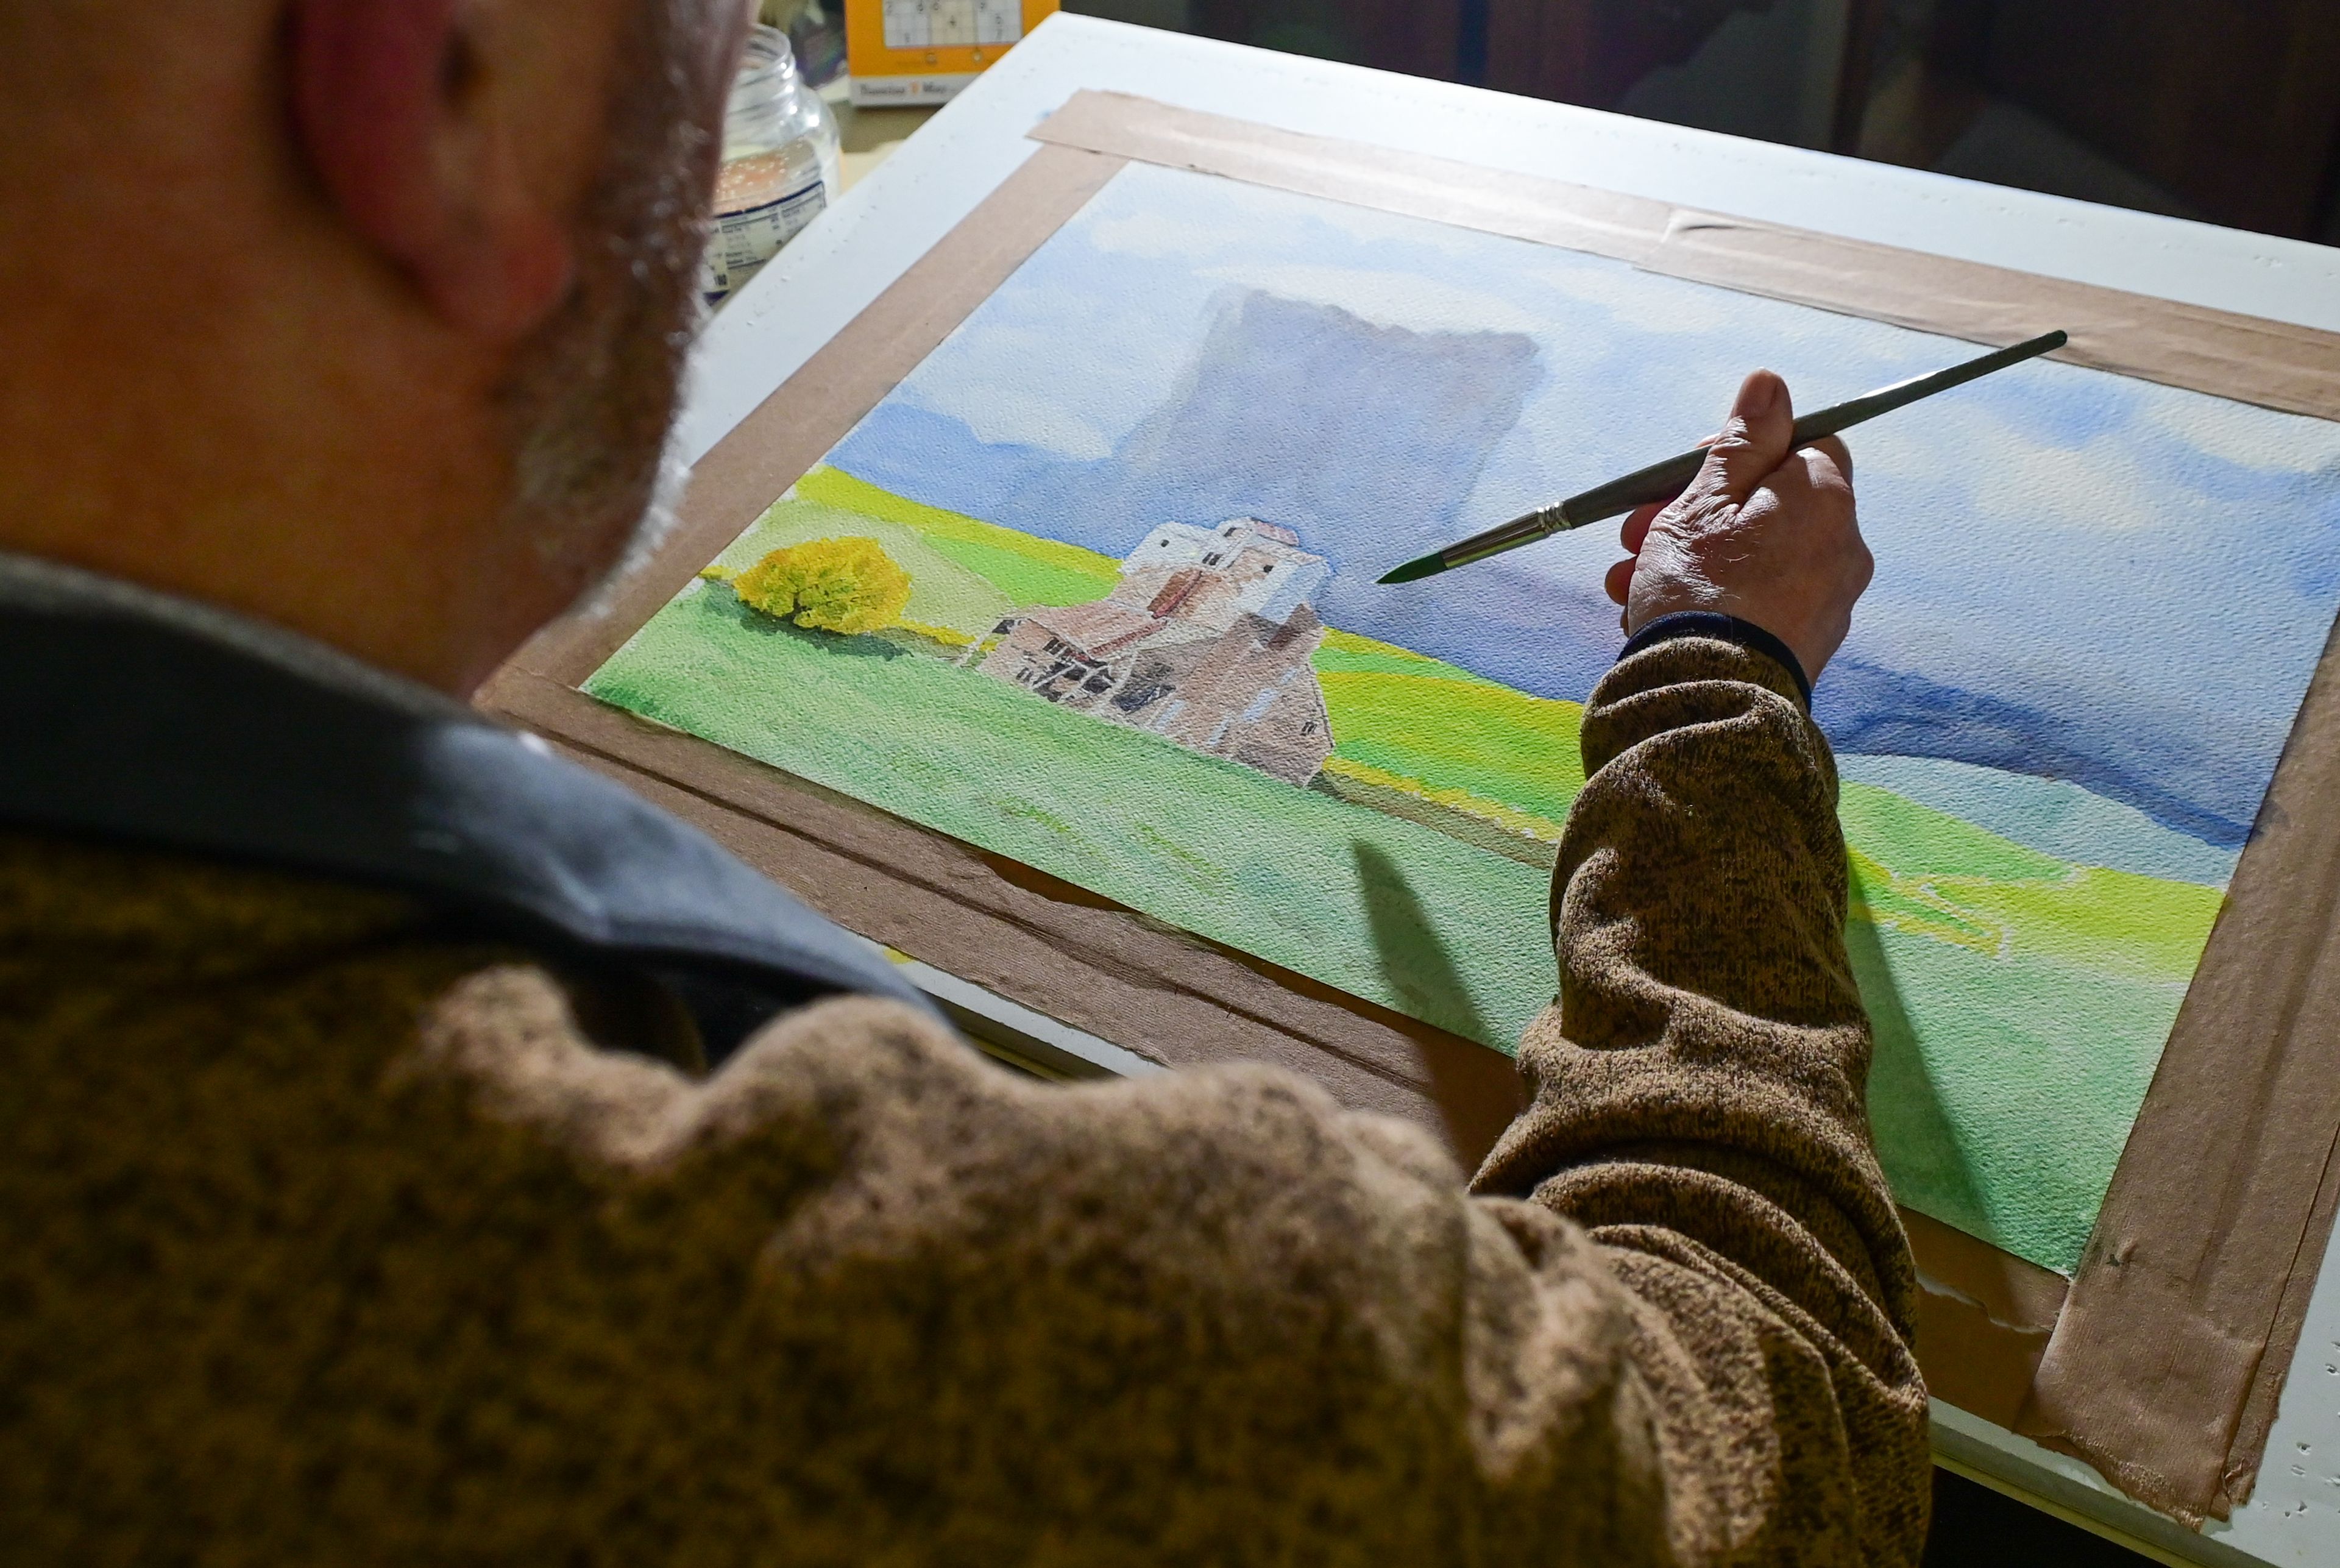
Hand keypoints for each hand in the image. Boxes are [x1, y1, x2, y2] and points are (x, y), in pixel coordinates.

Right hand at [1603, 369, 1871, 684]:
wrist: (1710, 699)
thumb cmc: (1702, 588)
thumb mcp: (1706, 499)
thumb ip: (1740, 441)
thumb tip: (1771, 382)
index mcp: (1823, 498)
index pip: (1803, 443)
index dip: (1741, 450)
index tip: (1687, 471)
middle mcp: (1841, 546)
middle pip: (1768, 505)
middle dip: (1697, 511)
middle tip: (1638, 531)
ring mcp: (1828, 601)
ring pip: (1754, 557)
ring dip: (1693, 558)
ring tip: (1629, 581)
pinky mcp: (1807, 645)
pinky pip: (1758, 603)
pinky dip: (1714, 599)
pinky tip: (1659, 616)